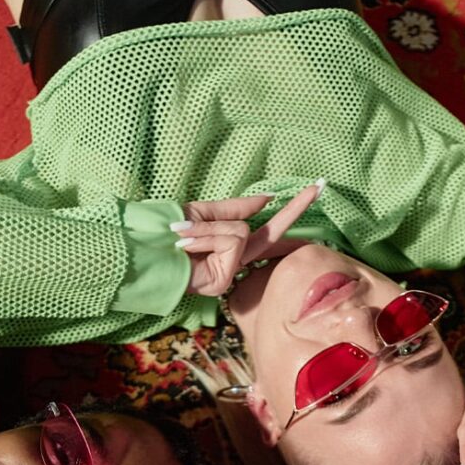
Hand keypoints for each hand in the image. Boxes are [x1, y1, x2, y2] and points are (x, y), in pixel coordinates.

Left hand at [176, 182, 322, 297]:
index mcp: (232, 245)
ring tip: (183, 235)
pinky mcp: (225, 279)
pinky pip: (230, 241)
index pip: (267, 228)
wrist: (144, 250)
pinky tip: (186, 244)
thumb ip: (236, 209)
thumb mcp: (203, 213)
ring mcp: (231, 271)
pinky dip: (206, 235)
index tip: (315, 190)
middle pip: (273, 233)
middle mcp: (236, 260)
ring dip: (209, 227)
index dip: (290, 211)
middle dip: (294, 209)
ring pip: (240, 231)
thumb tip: (267, 200)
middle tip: (320, 185)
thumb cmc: (167, 234)